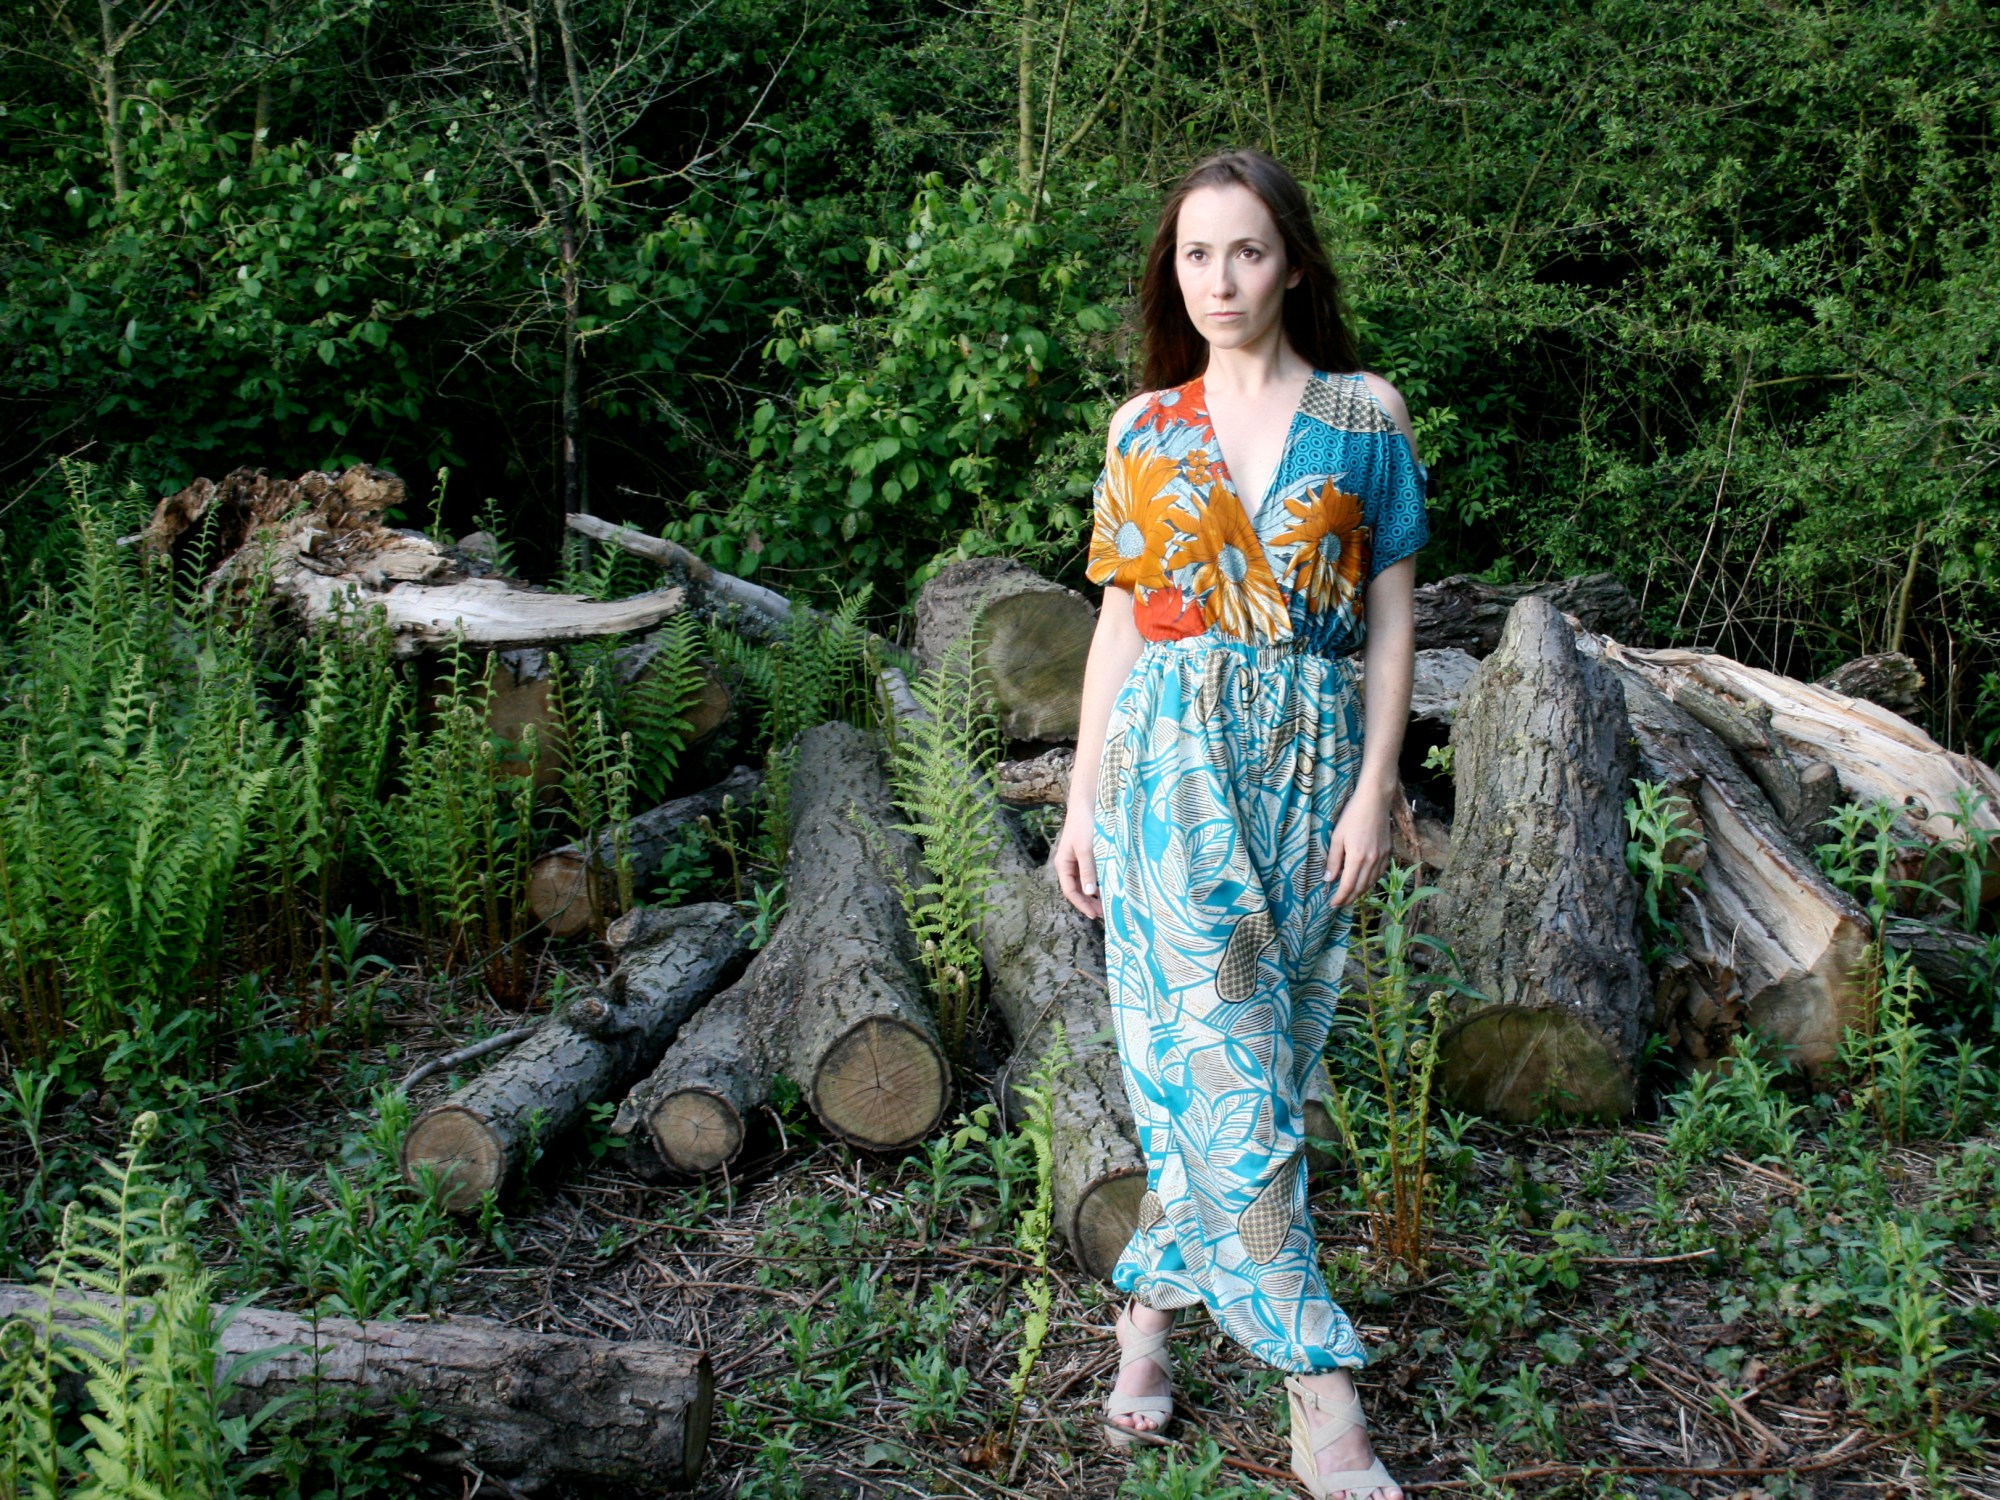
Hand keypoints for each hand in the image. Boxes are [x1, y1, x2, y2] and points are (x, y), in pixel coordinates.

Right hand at [1054, 803, 1101, 919]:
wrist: (1089, 802)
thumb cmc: (1084, 824)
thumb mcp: (1086, 849)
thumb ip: (1088, 870)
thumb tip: (1090, 893)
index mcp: (1063, 864)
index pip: (1070, 891)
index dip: (1081, 904)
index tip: (1094, 914)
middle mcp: (1069, 864)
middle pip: (1077, 889)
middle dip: (1088, 902)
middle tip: (1104, 913)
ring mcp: (1079, 860)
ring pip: (1085, 883)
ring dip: (1094, 894)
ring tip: (1107, 903)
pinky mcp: (1089, 854)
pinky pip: (1092, 873)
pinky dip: (1099, 882)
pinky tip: (1108, 887)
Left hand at [1323, 789, 1392, 906]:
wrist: (1375, 802)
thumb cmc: (1352, 817)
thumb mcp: (1337, 837)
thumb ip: (1333, 860)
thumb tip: (1329, 879)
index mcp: (1357, 858)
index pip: (1348, 886)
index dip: (1340, 897)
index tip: (1332, 904)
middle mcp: (1372, 861)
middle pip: (1361, 887)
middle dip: (1349, 898)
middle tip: (1339, 903)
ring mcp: (1382, 857)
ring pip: (1371, 882)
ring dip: (1360, 892)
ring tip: (1350, 895)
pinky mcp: (1388, 852)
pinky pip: (1379, 873)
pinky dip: (1370, 881)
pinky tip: (1363, 881)